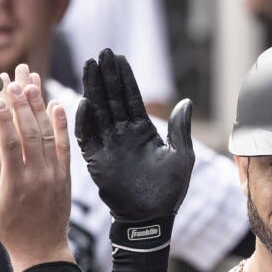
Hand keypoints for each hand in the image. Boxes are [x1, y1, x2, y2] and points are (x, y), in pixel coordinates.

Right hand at [0, 75, 74, 271]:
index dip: (4, 118)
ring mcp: (54, 175)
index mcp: (14, 183)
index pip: (9, 143)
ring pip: (47, 135)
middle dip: (21, 105)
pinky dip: (61, 125)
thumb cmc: (9, 230)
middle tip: (14, 82)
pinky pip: (64, 147)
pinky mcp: (65, 176)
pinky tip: (57, 105)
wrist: (42, 249)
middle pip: (30, 133)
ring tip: (32, 84)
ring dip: (40, 108)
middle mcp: (37, 176)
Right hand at [75, 48, 193, 221]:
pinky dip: (85, 120)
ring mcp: (108, 145)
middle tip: (101, 53)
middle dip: (107, 76)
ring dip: (93, 89)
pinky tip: (84, 102)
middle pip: (112, 99)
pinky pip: (87, 136)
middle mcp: (123, 134)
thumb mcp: (181, 156)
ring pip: (98, 111)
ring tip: (89, 66)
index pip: (131, 98)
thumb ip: (179, 129)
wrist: (151, 218)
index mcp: (142, 132)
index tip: (119, 57)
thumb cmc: (168, 192)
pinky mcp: (96, 160)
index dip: (125, 78)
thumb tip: (187, 102)